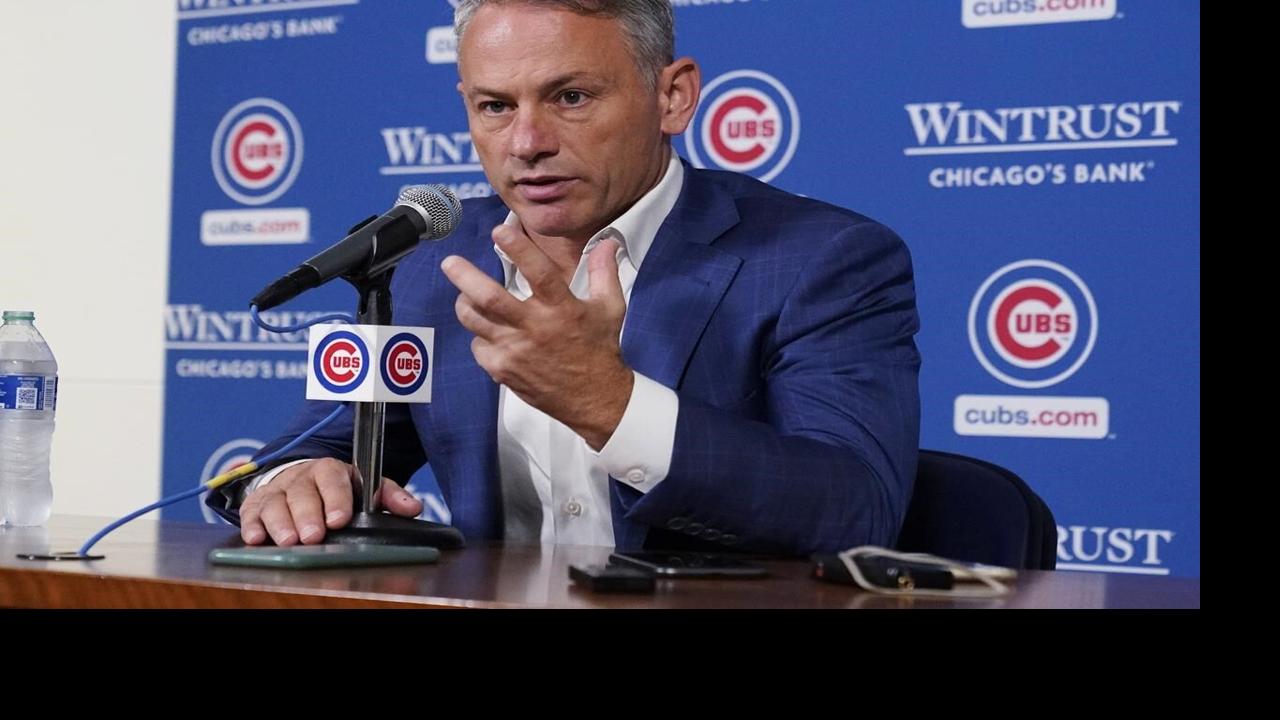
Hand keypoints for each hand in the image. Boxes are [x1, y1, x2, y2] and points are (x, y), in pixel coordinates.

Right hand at [239, 458, 423, 545]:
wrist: (300, 478)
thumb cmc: (336, 488)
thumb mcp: (363, 487)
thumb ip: (387, 496)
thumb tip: (413, 508)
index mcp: (330, 470)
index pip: (332, 477)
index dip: (336, 497)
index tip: (340, 518)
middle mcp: (301, 477)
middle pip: (302, 492)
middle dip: (307, 515)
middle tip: (314, 536)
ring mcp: (277, 490)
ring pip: (275, 503)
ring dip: (280, 523)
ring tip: (289, 541)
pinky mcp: (256, 503)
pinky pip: (251, 512)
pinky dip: (252, 525)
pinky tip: (256, 538)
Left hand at [441, 224, 633, 448]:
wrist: (594, 399)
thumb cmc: (600, 349)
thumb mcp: (610, 308)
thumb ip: (604, 272)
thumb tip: (606, 242)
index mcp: (562, 309)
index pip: (539, 273)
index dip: (518, 249)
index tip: (499, 230)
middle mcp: (535, 328)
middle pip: (489, 298)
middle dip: (465, 277)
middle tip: (450, 262)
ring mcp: (515, 351)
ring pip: (474, 320)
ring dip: (465, 303)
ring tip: (464, 294)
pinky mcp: (503, 370)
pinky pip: (478, 345)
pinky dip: (479, 334)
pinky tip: (490, 331)